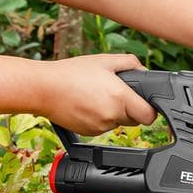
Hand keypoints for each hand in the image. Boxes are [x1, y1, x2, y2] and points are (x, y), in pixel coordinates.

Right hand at [36, 54, 156, 135]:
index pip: (149, 116)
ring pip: (118, 123)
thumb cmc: (71, 73)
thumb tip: (144, 71)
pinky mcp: (90, 132)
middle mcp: (112, 115)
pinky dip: (101, 118)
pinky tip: (89, 105)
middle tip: (117, 94)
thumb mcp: (104, 60)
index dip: (150, 109)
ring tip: (98, 96)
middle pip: (135, 120)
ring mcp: (100, 126)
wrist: (42, 88)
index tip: (145, 103)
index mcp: (120, 97)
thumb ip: (129, 63)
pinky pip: (104, 127)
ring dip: (115, 113)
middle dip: (131, 109)